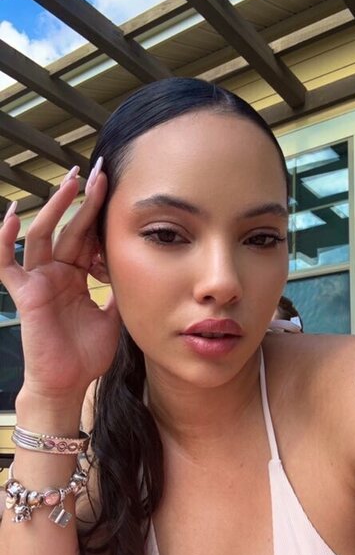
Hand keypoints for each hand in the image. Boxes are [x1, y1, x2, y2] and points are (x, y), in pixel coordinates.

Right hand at [0, 164, 120, 401]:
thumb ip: (121, 289)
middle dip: (81, 199)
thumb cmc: (88, 354)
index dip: (97, 212)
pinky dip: (5, 240)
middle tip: (96, 171)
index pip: (86, 236)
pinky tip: (11, 215)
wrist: (69, 384)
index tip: (111, 185)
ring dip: (54, 207)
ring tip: (71, 181)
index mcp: (76, 276)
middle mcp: (56, 273)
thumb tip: (141, 266)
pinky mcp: (25, 295)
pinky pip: (8, 264)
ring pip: (42, 235)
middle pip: (67, 228)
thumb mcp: (115, 315)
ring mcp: (39, 281)